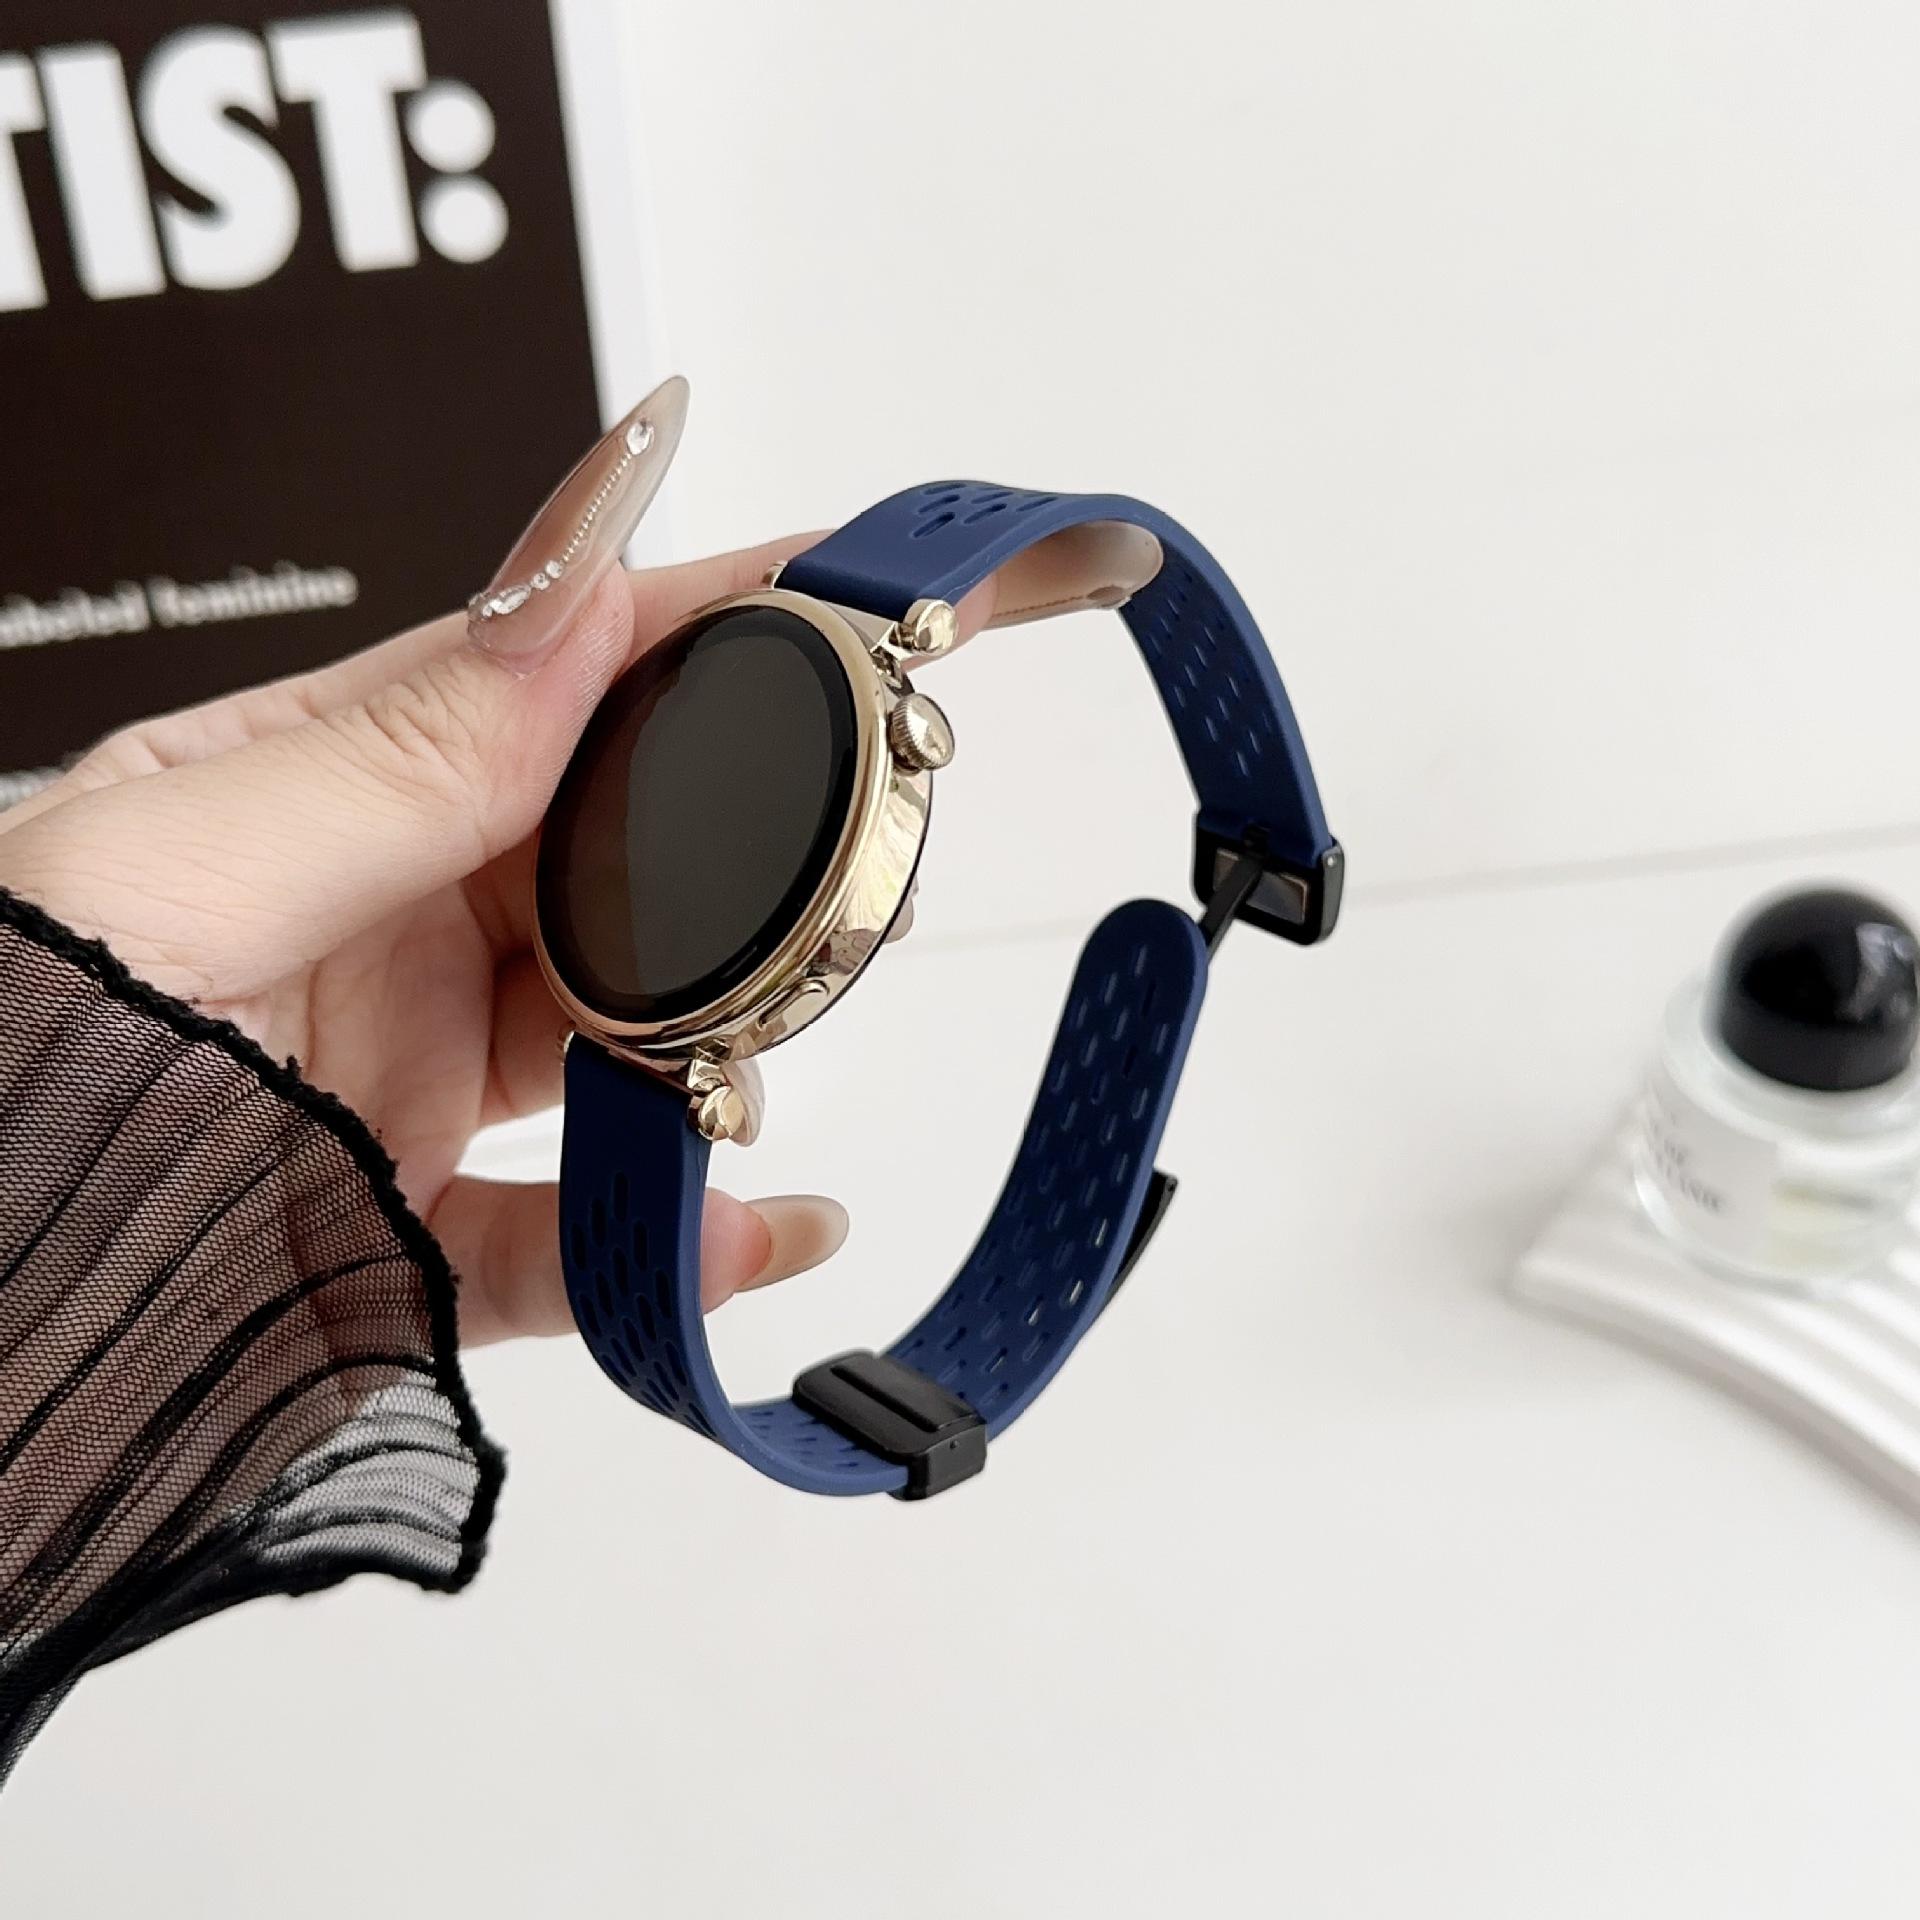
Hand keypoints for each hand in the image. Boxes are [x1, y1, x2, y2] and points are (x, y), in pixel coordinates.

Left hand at [0, 542, 857, 1345]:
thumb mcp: (186, 872)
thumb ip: (401, 755)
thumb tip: (577, 598)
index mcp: (306, 792)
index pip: (538, 678)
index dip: (693, 623)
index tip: (840, 590)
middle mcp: (374, 919)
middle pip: (614, 855)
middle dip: (741, 842)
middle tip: (861, 828)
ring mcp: (402, 1068)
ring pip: (624, 1033)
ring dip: (719, 1039)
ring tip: (778, 1033)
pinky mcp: (408, 1223)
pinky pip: (573, 1230)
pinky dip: (669, 1240)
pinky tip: (750, 1231)